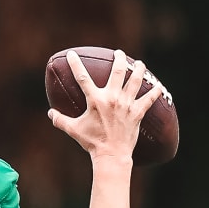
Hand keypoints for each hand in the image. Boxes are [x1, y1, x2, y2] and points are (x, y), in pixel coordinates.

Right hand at [48, 49, 163, 161]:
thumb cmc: (92, 142)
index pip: (82, 78)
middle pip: (117, 71)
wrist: (111, 154)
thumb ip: (60, 120)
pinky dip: (155, 92)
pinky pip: (149, 99)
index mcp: (95, 100)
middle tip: (118, 53)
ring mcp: (126, 104)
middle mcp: (112, 98)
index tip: (71, 54)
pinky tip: (158, 86)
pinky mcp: (137, 113)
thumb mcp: (73, 130)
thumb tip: (50, 113)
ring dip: (138, 69)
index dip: (75, 64)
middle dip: (118, 59)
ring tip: (139, 63)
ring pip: (135, 81)